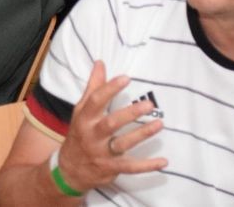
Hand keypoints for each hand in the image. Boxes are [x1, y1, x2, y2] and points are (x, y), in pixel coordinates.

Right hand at [55, 61, 165, 192]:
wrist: (69, 170)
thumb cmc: (80, 134)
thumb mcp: (81, 111)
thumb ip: (93, 87)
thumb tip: (100, 63)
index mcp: (85, 118)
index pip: (96, 101)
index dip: (110, 88)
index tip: (126, 78)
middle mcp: (92, 135)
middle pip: (111, 123)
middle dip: (130, 114)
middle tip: (149, 104)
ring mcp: (102, 153)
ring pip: (123, 144)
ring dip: (142, 135)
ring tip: (159, 124)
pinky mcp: (111, 168)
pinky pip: (131, 168)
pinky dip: (147, 166)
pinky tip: (164, 161)